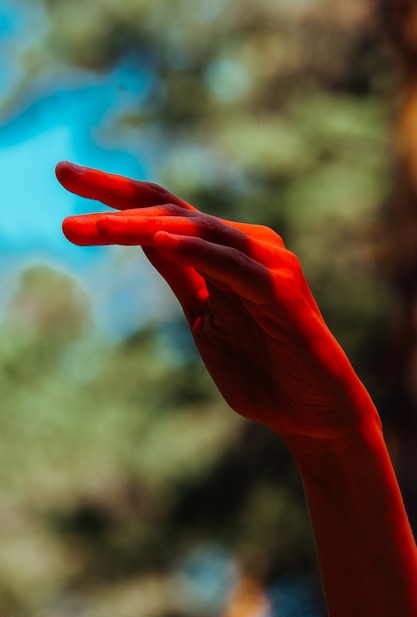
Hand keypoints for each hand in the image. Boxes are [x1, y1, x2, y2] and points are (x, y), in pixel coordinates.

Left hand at [56, 162, 379, 450]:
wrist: (310, 413)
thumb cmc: (260, 367)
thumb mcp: (206, 315)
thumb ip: (182, 275)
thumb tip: (145, 236)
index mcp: (223, 253)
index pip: (163, 213)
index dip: (115, 195)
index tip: (65, 178)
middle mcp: (246, 247)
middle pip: (173, 210)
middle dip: (116, 199)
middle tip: (63, 177)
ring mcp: (268, 264)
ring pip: (198, 231)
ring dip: (144, 225)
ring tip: (96, 225)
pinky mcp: (283, 292)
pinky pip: (234, 265)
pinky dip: (198, 251)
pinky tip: (160, 239)